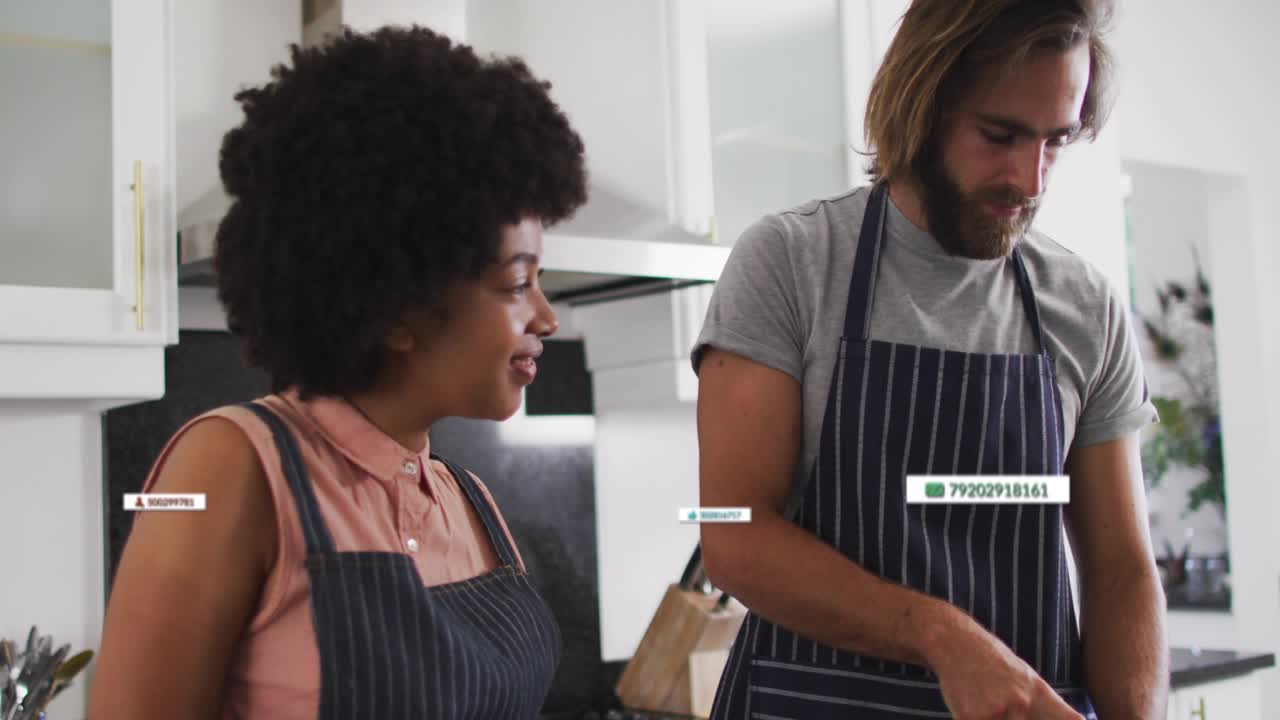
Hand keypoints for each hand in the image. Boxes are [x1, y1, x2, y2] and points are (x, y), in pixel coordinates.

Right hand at [928, 616, 1083, 719]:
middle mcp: (1021, 702)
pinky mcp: (971, 718)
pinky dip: (976, 719)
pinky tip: (971, 706)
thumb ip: (1042, 704)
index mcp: (1038, 691)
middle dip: (1016, 719)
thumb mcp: (1024, 675)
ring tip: (986, 703)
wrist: (955, 642)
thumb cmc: (990, 659)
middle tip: (1006, 706)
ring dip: (994, 718)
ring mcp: (996, 710)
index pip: (1069, 719)